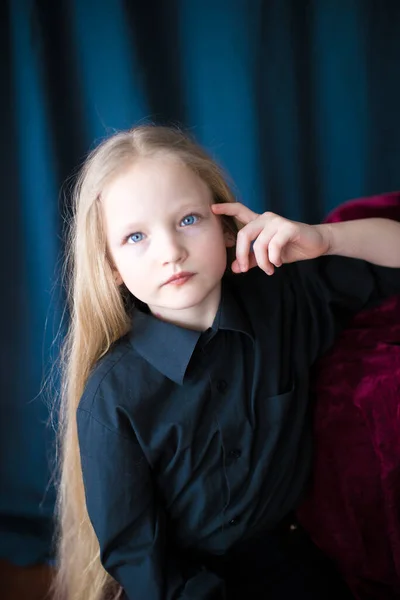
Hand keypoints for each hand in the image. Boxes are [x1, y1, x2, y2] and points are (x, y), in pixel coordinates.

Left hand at [212, 202, 329, 274]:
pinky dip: (274, 258)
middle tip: (244, 269)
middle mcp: (266, 218)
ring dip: (262, 262)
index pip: (240, 210)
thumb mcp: (267, 256)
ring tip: (269, 269)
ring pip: (259, 244)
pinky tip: (278, 263)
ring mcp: (277, 221)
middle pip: (243, 234)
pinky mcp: (289, 227)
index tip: (212, 208)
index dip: (226, 208)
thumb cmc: (290, 248)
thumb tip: (234, 268)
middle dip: (241, 254)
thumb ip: (250, 260)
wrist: (315, 244)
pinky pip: (273, 245)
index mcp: (259, 223)